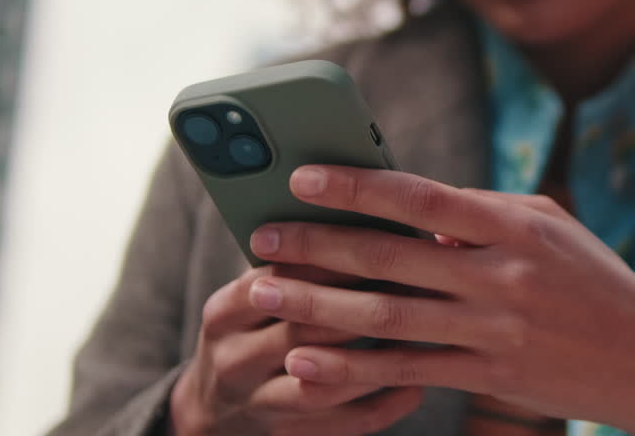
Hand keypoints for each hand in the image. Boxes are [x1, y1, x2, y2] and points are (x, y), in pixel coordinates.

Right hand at [169, 264, 423, 435]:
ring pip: (325, 382)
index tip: (386, 240)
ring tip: (421, 335)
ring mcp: (259, 404)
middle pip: (304, 329)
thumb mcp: (252, 298)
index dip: (335, 259)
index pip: (278, 278)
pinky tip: (416, 383)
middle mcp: (234, 359)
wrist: (212, 413)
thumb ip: (295, 265)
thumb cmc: (254, 332)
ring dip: (377, 359)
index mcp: (226, 311)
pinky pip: (344, 424)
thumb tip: (369, 218)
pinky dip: (383, 404)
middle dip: (364, 306)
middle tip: (418, 286)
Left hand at [242, 165, 634, 434]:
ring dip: (317, 304)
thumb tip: (414, 209)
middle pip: (389, 256)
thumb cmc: (596, 283)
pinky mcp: (486, 376)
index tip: (302, 176)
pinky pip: (407, 372)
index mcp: (514, 226)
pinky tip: (306, 363)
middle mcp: (500, 276)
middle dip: (317, 244)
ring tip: (263, 292)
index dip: (357, 185)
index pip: (421, 197)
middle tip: (260, 236)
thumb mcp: (552, 229)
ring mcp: (492, 331)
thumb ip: (484, 213)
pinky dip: (352, 368)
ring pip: (386, 316)